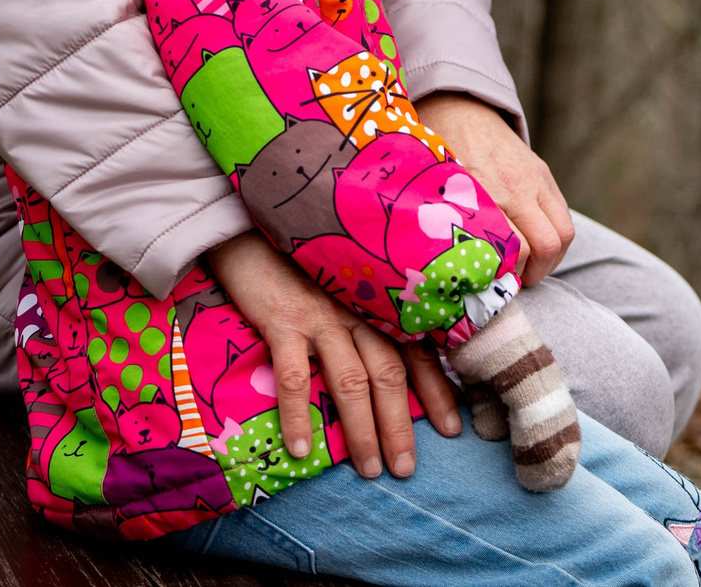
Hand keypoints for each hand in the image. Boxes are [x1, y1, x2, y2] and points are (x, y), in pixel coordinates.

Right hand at [200, 231, 461, 475]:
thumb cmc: (299, 268)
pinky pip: (296, 376)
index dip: (437, 391)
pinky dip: (299, 416)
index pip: (416, 350)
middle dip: (401, 425)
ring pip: (352, 380)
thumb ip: (366, 324)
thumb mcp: (342, 291)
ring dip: (362, 430)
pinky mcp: (283, 322)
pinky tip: (301, 450)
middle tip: (406, 468)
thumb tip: (389, 375)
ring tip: (369, 470)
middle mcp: (357, 312)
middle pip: (390, 373)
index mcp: (374, 306)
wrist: (250, 231)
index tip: (451, 429)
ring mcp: (322, 317)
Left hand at [414, 91, 576, 286]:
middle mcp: (514, 187)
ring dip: (552, 258)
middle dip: (535, 274)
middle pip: (547, 246)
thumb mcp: (434, 190)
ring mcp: (534, 178)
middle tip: (517, 281)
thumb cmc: (439, 154)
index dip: (508, 275)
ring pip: (564, 233)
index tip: (493, 284)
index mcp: (482, 194)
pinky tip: (536, 243)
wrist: (458, 108)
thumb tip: (446, 271)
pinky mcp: (543, 172)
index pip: (514, 249)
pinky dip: (556, 235)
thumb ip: (447, 224)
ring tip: (531, 266)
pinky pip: (564, 213)